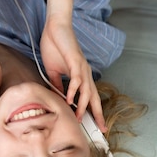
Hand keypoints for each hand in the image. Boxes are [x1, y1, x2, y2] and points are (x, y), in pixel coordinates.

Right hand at [40, 13, 106, 131]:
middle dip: (99, 114)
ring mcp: (81, 67)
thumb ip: (56, 84)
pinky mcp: (75, 61)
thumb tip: (57, 98)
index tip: (96, 125)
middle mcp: (85, 73)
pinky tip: (69, 99)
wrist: (54, 27)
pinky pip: (77, 79)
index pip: (89, 96)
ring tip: (79, 118)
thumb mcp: (53, 70)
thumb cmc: (54, 46)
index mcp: (81, 75)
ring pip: (87, 90)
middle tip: (103, 129)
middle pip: (94, 97)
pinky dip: (74, 90)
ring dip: (83, 105)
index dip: (94, 111)